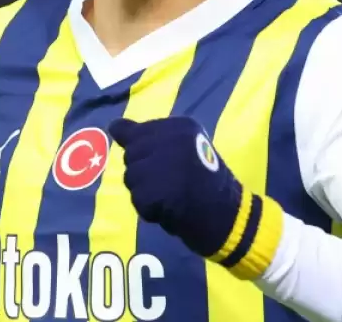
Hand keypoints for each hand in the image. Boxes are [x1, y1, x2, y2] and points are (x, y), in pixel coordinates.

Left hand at [108, 116, 281, 278]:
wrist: (228, 216)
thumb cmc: (204, 182)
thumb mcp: (181, 149)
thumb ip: (146, 138)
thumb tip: (113, 126)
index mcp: (180, 125)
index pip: (137, 134)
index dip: (147, 155)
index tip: (166, 166)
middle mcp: (172, 138)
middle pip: (131, 155)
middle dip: (144, 173)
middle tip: (172, 184)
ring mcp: (164, 164)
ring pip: (130, 177)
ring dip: (145, 192)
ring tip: (171, 197)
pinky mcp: (157, 189)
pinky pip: (137, 199)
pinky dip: (149, 210)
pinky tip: (170, 210)